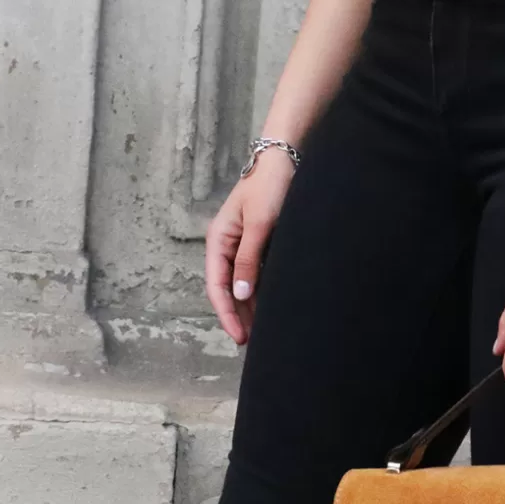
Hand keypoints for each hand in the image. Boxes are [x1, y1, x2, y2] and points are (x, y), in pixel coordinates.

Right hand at [205, 149, 297, 344]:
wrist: (287, 159)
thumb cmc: (270, 186)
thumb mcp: (259, 225)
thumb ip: (248, 260)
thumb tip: (239, 295)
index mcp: (219, 240)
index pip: (217, 286)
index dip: (227, 314)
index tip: (239, 337)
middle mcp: (228, 246)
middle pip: (229, 290)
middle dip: (238, 317)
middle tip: (251, 344)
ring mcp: (245, 246)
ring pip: (244, 286)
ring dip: (251, 309)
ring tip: (262, 334)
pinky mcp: (262, 245)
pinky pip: (258, 276)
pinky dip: (262, 294)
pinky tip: (272, 310)